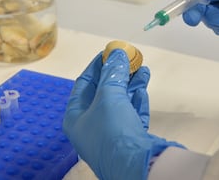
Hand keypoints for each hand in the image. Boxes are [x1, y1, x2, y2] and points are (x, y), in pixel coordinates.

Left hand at [63, 50, 181, 179]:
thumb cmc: (112, 131)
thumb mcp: (108, 96)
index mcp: (75, 118)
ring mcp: (110, 135)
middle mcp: (91, 127)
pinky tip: (142, 88)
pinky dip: (137, 100)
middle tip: (127, 58)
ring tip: (141, 68)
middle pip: (103, 93)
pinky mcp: (129, 140)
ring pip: (120, 103)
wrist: (137, 166)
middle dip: (116, 74)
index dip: (95, 67)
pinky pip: (131, 115)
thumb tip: (117, 53)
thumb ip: (112, 73)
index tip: (107, 52)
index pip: (83, 85)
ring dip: (130, 85)